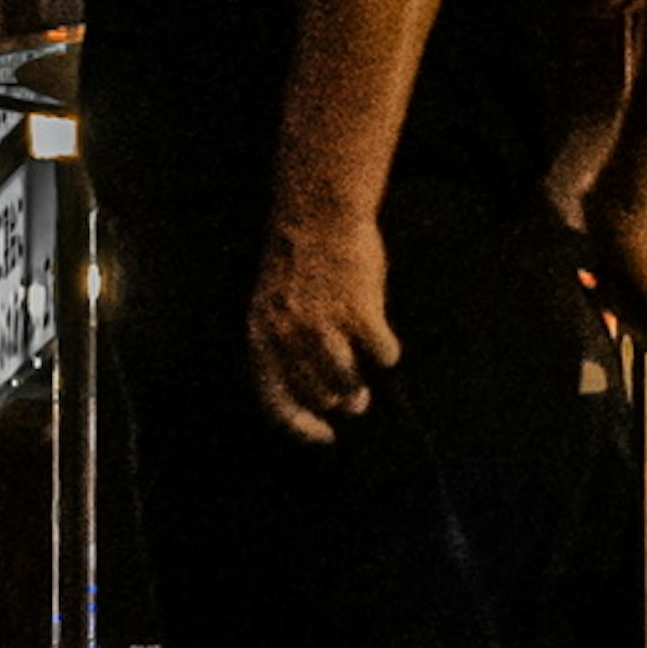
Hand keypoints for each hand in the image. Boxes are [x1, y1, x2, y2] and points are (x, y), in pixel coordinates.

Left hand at [247, 211, 399, 441]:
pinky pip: (383, 353)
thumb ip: (292, 348)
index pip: (275, 399)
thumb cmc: (298, 261)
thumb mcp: (276, 307)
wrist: (317, 212)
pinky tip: (382, 338)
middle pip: (319, 394)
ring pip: (349, 382)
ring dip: (360, 384)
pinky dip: (386, 350)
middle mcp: (288, 336)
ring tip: (364, 375)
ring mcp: (324, 325)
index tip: (326, 435)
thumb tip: (332, 395)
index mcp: (259, 335)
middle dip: (339, 401)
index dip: (301, 425)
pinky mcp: (359, 312)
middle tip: (355, 400)